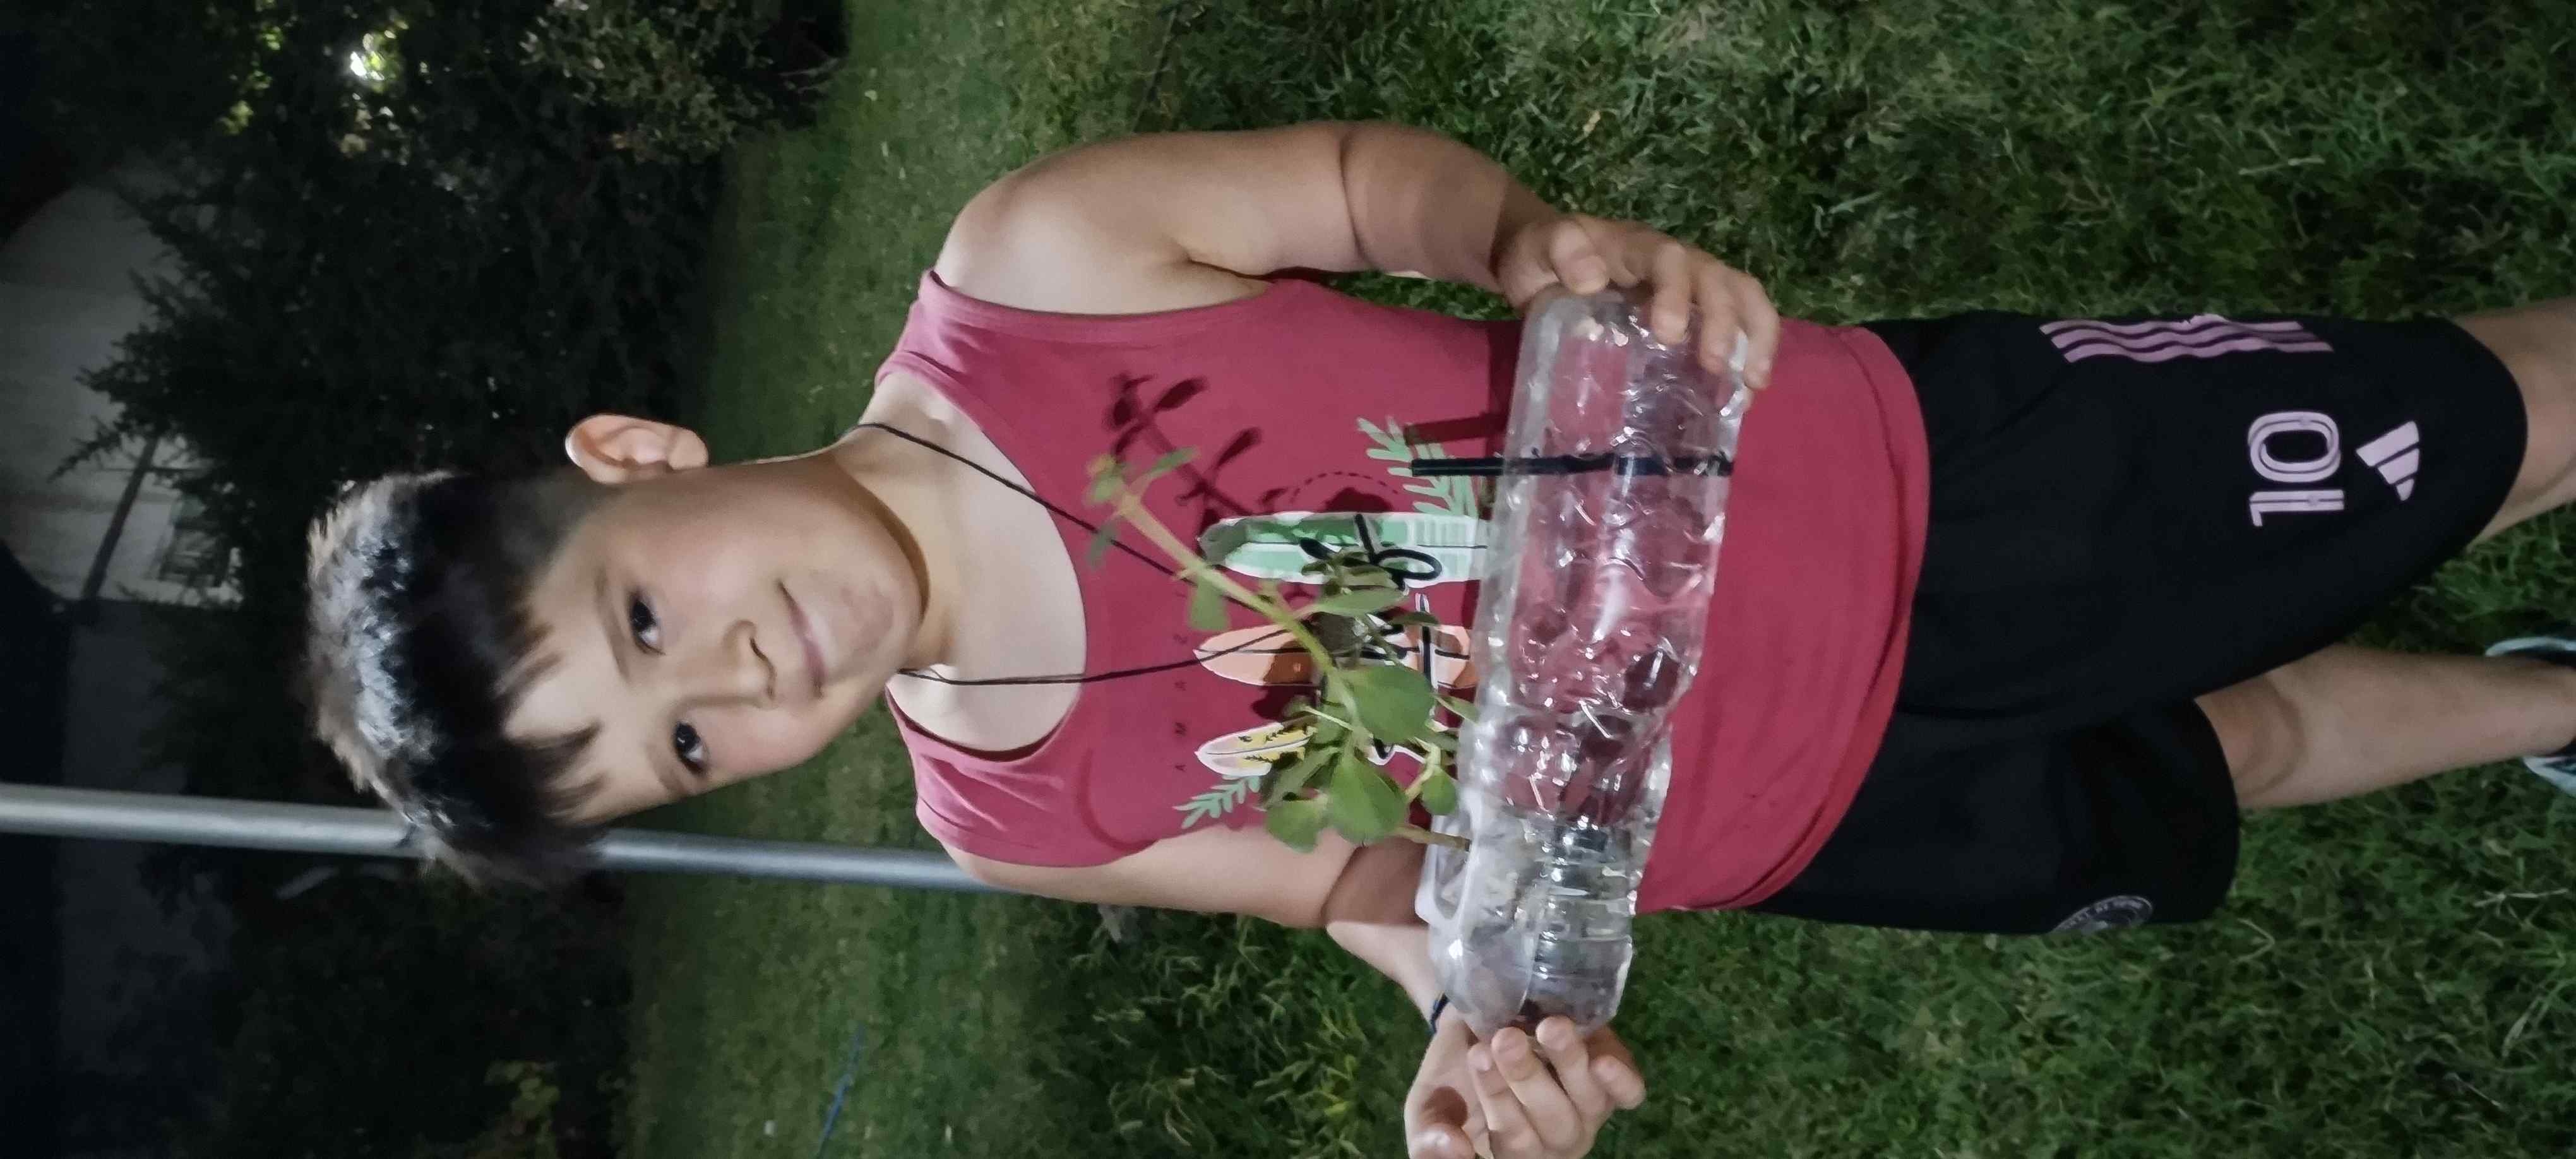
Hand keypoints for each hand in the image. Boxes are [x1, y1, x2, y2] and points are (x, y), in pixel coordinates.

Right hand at [1406, 1013, 1645, 1158]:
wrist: (1476, 1020)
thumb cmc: (1453, 1074)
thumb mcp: (1428, 1106)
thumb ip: (1429, 1138)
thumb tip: (1455, 1152)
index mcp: (1516, 1153)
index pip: (1515, 1142)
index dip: (1498, 1099)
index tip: (1478, 1055)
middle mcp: (1558, 1139)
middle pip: (1555, 1124)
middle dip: (1528, 1078)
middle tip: (1504, 1039)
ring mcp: (1590, 1109)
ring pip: (1590, 1102)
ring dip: (1569, 1064)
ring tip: (1548, 1028)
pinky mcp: (1614, 1077)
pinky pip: (1629, 1092)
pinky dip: (1619, 1080)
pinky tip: (1600, 1060)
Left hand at [1494, 213, 1780, 391]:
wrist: (1542, 260)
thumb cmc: (1540, 256)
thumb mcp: (1538, 247)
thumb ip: (1560, 252)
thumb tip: (1593, 279)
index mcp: (1637, 247)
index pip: (1669, 259)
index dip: (1678, 293)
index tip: (1669, 334)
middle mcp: (1675, 262)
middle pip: (1718, 279)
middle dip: (1725, 322)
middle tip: (1716, 368)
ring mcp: (1690, 286)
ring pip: (1743, 296)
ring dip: (1756, 337)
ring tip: (1753, 385)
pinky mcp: (1693, 312)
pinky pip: (1736, 324)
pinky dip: (1748, 356)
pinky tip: (1740, 400)